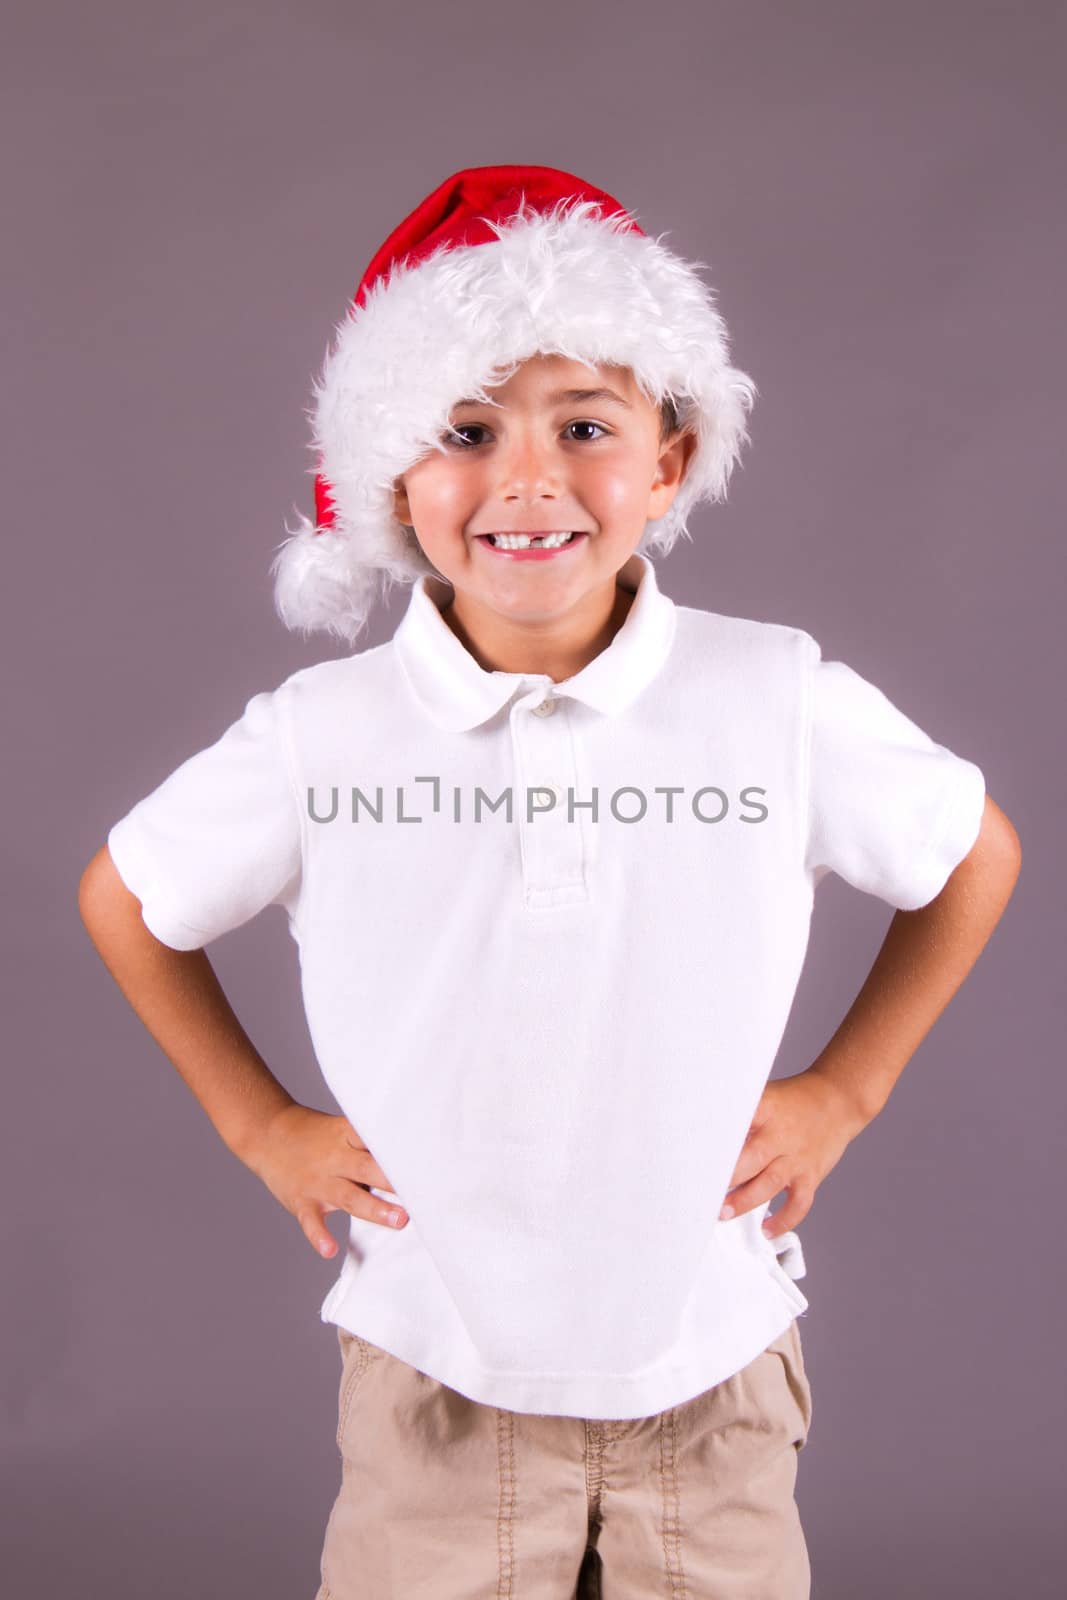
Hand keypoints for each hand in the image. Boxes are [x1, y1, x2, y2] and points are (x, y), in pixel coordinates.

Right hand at [245, 1103, 407, 1259]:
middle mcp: (334, 1157)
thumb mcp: (342, 1131)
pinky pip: (311, 1221)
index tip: (427, 1158)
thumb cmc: (316, 1136)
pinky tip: (329, 1249)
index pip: (376, 1139)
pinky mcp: (302, 1201)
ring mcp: (318, 1181)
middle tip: (423, 1192)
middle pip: (368, 1168)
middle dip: (395, 1181)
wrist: (267, 1134)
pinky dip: (319, 1236)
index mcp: (347, 1136)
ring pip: (349, 1196)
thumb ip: (369, 1148)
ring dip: (375, 1208)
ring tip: (400, 1220)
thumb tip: (413, 1162)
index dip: (399, 1149)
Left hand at [719, 1069, 867, 1237]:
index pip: (738, 1123)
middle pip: (751, 1158)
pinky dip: (784, 1221)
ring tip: (723, 1213)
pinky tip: (766, 1231)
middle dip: (726, 1178)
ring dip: (745, 1201)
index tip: (696, 1154)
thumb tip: (704, 1131)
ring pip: (769, 1183)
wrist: (839, 1101)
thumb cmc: (794, 1101)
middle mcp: (781, 1135)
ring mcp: (797, 1158)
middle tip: (703, 1191)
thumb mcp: (765, 1096)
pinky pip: (799, 1204)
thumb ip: (742, 1116)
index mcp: (766, 1109)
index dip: (718, 1140)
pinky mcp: (811, 1175)